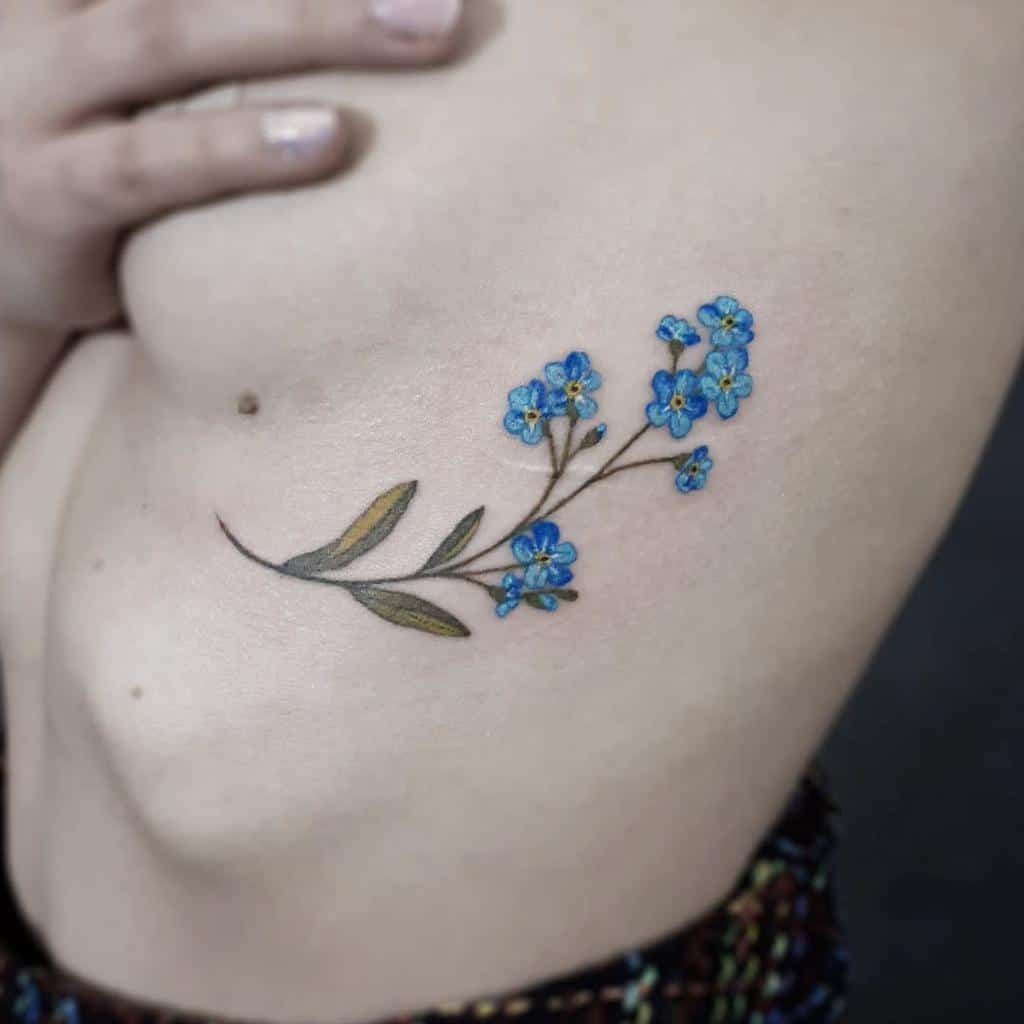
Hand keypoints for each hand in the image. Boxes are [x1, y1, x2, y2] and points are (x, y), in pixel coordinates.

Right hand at [0, 0, 462, 331]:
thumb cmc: (75, 156)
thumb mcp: (126, 81)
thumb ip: (195, 40)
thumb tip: (332, 65)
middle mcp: (58, 17)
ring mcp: (42, 98)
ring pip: (170, 36)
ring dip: (299, 26)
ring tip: (420, 30)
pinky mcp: (51, 194)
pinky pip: (147, 165)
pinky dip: (236, 148)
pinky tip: (326, 139)